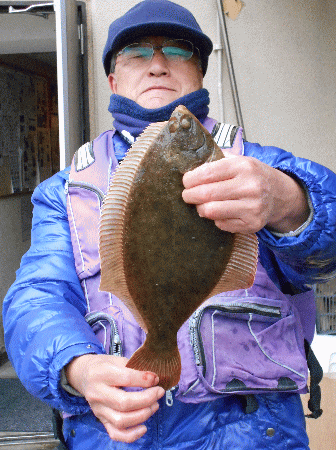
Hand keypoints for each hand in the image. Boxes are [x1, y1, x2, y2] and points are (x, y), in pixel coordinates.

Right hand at [65, 354, 164, 442]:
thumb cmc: (104, 366)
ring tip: (154, 406)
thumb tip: (154, 378)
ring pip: (121, 420)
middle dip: (147, 399)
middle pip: (124, 402)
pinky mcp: (101, 420)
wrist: (84, 375)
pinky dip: (131, 435)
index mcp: (102, 374)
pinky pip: (115, 434)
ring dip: (143, 415)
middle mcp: (98, 393)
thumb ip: (134, 367)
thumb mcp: (117, 360)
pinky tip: (144, 427)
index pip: (126, 378)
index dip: (144, 379)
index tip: (155, 379)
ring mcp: (99, 409)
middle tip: (159, 392)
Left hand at [182, 153, 309, 233]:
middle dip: (190, 195)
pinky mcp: (252, 224)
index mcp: (244, 166)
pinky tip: (220, 212)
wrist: (279, 194)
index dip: (190, 179)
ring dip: (200, 208)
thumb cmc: (252, 176)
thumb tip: (189, 167)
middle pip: (206, 194)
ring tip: (201, 204)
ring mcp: (252, 207)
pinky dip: (215, 218)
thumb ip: (216, 161)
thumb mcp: (239, 161)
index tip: (185, 181)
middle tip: (187, 195)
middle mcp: (250, 186)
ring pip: (210, 211)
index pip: (207, 173)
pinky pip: (220, 224)